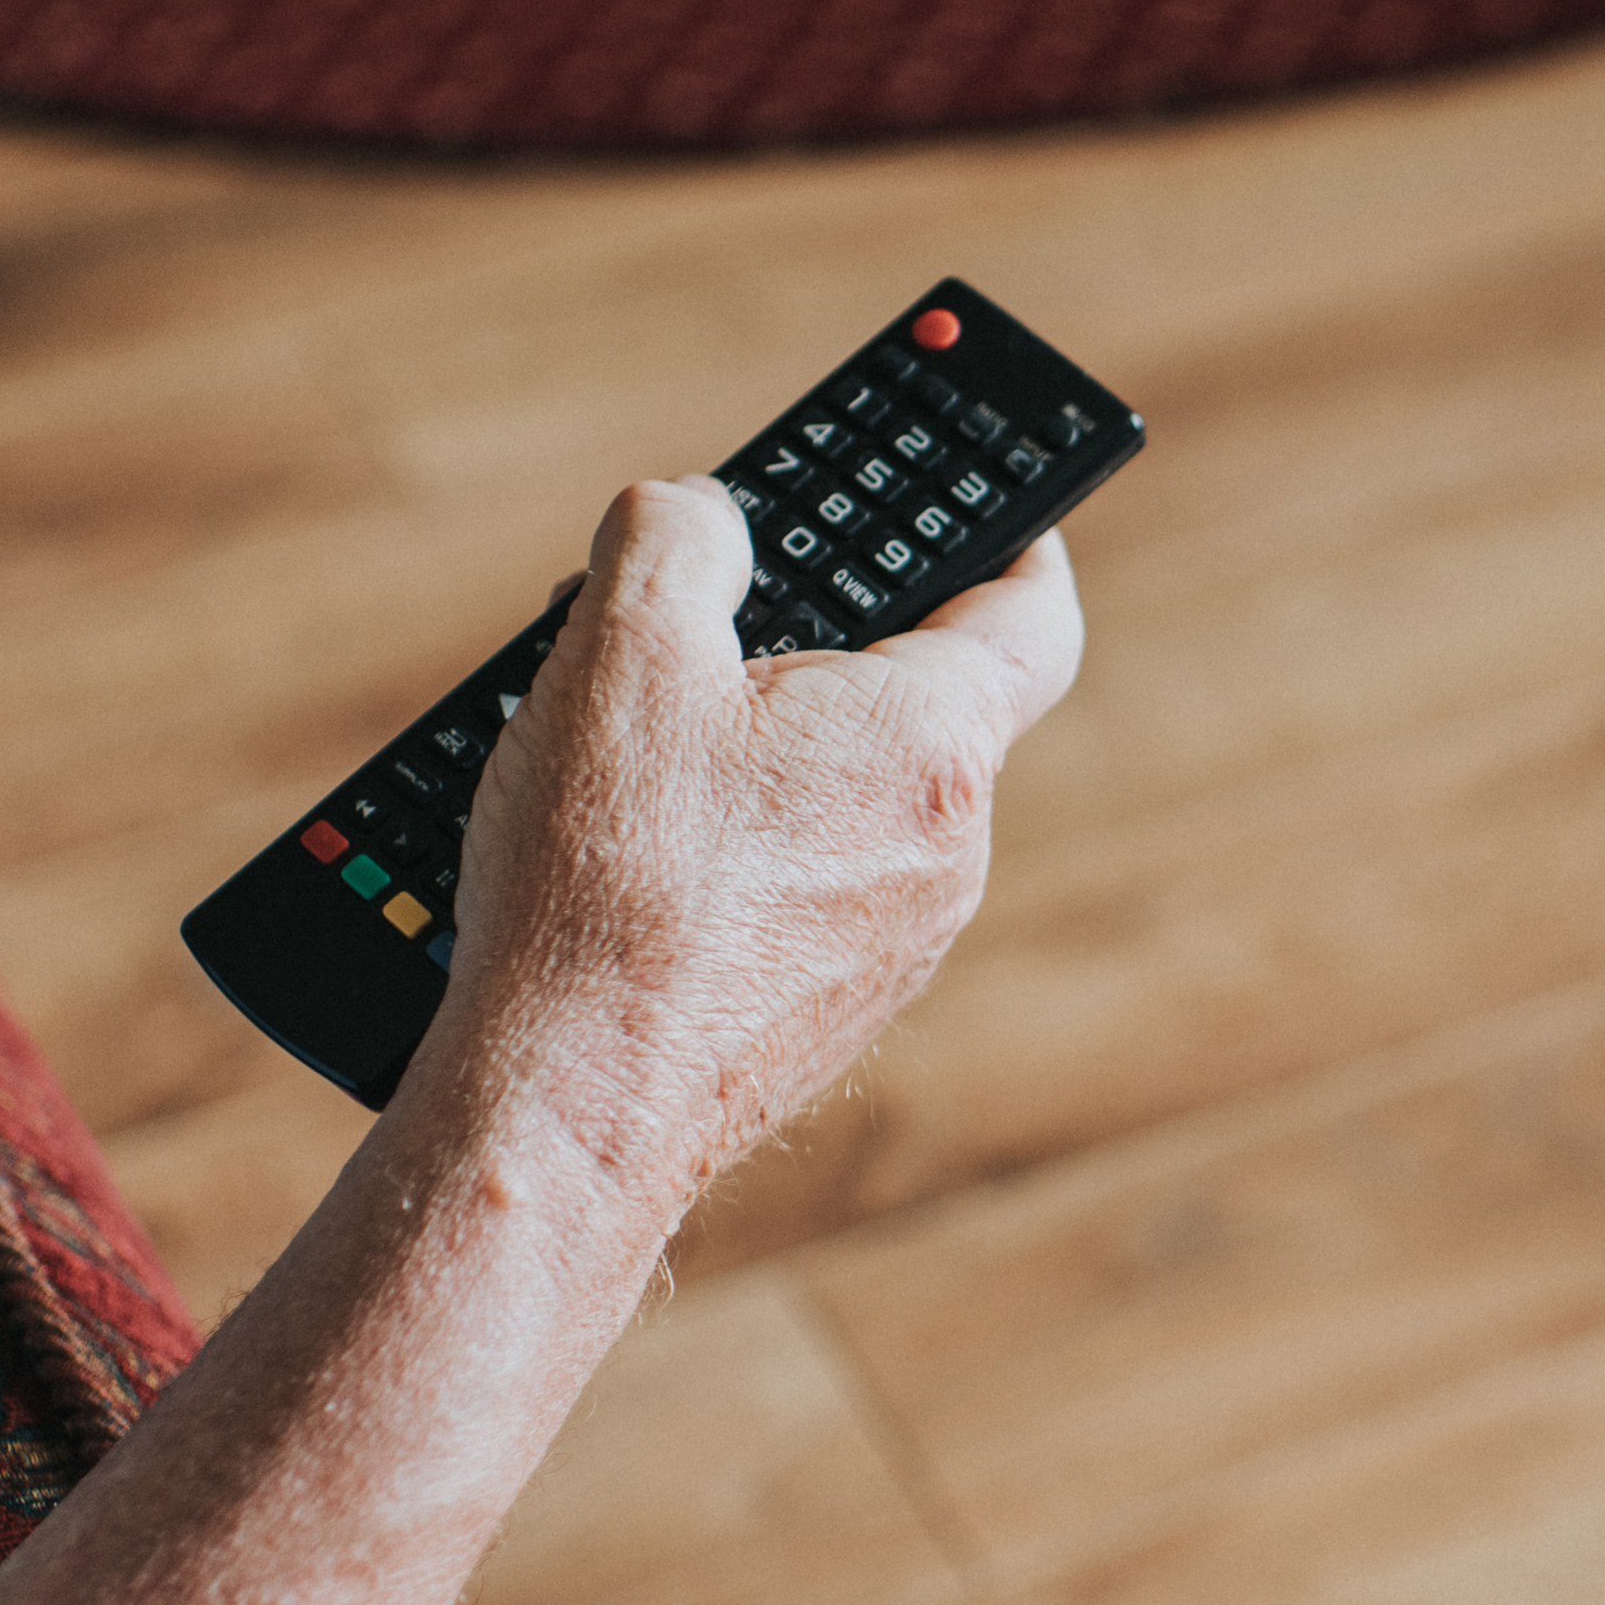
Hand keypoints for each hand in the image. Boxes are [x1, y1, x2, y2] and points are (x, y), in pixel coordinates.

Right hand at [402, 478, 1082, 1201]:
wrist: (571, 1103)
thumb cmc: (613, 882)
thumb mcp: (624, 648)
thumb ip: (677, 536)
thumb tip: (698, 517)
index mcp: (934, 742)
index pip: (1033, 609)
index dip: (1018, 535)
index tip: (990, 501)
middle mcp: (947, 850)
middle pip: (909, 704)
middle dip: (812, 649)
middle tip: (707, 623)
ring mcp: (895, 944)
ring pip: (845, 802)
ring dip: (758, 757)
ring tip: (629, 753)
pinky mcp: (832, 1012)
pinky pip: (805, 892)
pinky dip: (737, 853)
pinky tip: (634, 857)